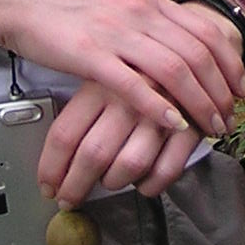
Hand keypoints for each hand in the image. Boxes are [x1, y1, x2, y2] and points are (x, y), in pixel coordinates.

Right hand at [0, 0, 244, 138]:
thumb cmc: (66, 3)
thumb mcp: (117, 3)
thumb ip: (147, 20)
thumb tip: (176, 44)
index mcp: (148, 0)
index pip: (204, 32)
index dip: (229, 63)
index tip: (240, 88)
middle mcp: (139, 13)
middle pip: (197, 54)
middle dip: (220, 91)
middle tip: (230, 117)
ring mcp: (116, 33)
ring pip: (174, 70)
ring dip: (199, 103)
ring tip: (211, 127)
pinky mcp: (90, 56)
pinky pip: (133, 84)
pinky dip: (158, 106)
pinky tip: (174, 124)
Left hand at [38, 79, 203, 204]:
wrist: (196, 45)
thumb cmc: (142, 69)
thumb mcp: (106, 76)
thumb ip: (84, 111)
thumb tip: (59, 158)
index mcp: (100, 83)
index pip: (64, 134)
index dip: (52, 168)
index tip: (48, 185)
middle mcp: (127, 97)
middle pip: (93, 155)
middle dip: (75, 187)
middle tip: (69, 199)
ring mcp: (160, 112)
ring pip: (128, 165)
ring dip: (114, 184)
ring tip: (110, 182)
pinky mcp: (190, 126)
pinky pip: (166, 170)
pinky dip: (151, 184)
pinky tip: (143, 183)